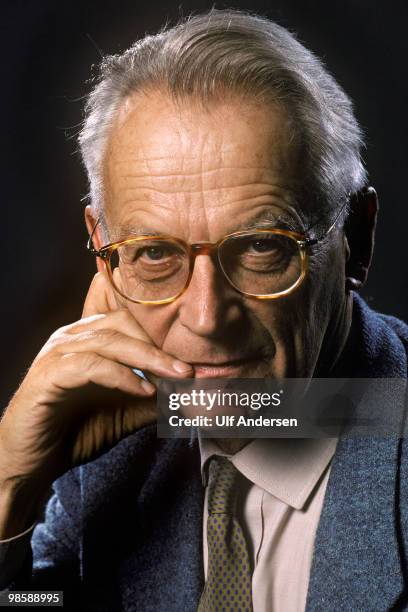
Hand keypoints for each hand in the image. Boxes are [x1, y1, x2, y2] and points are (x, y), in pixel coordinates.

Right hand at [0, 272, 192, 528]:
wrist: (30, 462)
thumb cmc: (72, 432)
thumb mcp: (122, 414)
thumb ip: (151, 402)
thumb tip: (189, 396)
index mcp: (88, 340)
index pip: (130, 324)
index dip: (162, 341)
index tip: (193, 363)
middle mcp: (71, 338)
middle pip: (123, 327)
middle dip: (160, 349)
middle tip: (189, 370)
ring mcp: (57, 353)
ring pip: (110, 342)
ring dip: (148, 360)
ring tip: (176, 377)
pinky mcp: (48, 375)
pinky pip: (91, 366)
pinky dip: (121, 376)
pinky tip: (143, 391)